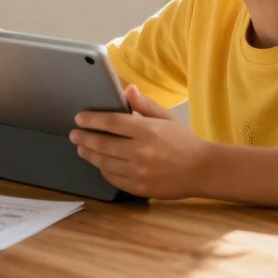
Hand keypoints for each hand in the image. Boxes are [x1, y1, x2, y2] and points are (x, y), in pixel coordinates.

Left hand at [70, 85, 208, 199]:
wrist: (203, 170)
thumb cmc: (183, 141)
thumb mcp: (167, 118)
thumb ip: (145, 105)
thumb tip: (128, 90)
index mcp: (148, 131)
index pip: (111, 122)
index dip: (92, 119)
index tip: (79, 118)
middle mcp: (141, 152)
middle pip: (103, 143)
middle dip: (84, 138)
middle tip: (74, 134)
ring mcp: (140, 172)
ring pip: (104, 162)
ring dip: (89, 154)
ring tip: (81, 148)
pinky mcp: (140, 187)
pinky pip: (113, 178)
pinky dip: (103, 170)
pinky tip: (100, 163)